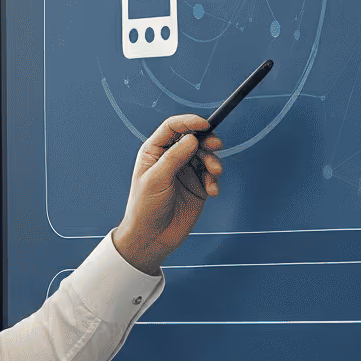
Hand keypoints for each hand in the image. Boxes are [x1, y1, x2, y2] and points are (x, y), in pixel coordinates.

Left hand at [110, 113, 223, 273]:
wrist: (152, 238)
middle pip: (194, 139)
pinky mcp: (198, 187)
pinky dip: (215, 180)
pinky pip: (211, 176)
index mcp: (155, 151)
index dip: (189, 122)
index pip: (173, 128)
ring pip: (206, 156)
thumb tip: (192, 138)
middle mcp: (172, 158)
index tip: (204, 125)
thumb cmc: (145, 208)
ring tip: (214, 173)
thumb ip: (174, 157)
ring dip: (213, 161)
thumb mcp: (156, 179)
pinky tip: (212, 191)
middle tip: (216, 145)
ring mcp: (186, 172)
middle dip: (207, 141)